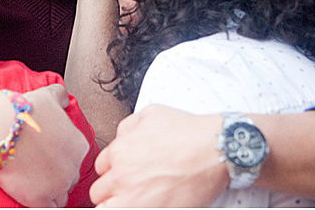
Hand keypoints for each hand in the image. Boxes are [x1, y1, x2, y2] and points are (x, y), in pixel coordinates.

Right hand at [0, 84, 88, 207]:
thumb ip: (61, 96)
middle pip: (69, 177)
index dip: (61, 159)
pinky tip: (31, 196)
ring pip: (60, 196)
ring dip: (50, 192)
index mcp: (79, 145)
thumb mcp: (48, 95)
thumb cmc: (23, 110)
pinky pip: (48, 208)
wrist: (1, 126)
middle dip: (57, 175)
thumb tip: (64, 99)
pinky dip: (41, 203)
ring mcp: (58, 185)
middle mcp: (74, 166)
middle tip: (39, 170)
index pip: (76, 159)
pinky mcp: (40, 199)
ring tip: (35, 184)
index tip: (48, 157)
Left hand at [90, 105, 227, 206]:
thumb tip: (120, 138)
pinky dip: (135, 209)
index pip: (100, 168)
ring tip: (133, 200)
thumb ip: (128, 126)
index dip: (113, 170)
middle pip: (99, 193)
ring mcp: (136, 199)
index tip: (123, 174)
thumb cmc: (189, 132)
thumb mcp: (151, 114)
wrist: (216, 150)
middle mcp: (123, 176)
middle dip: (112, 190)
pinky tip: (147, 204)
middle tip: (128, 189)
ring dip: (117, 204)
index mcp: (120, 151)